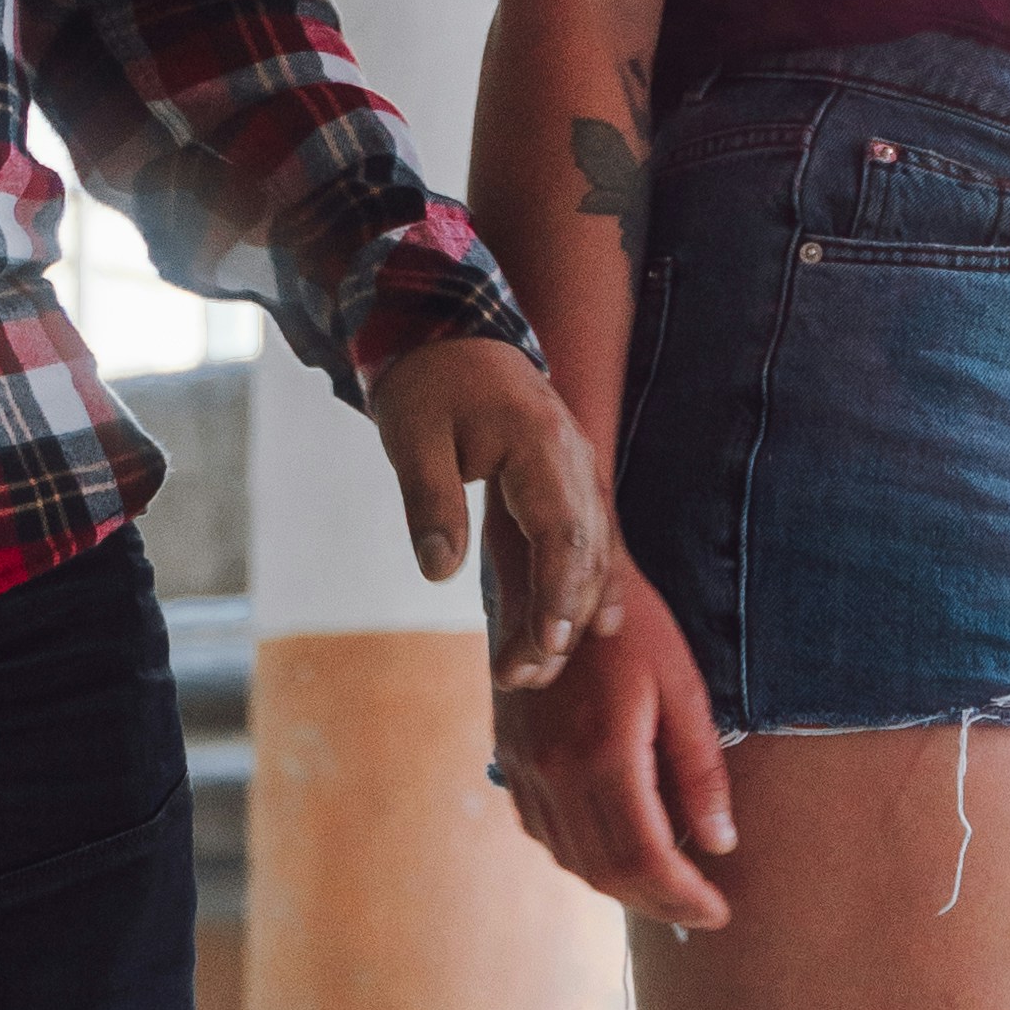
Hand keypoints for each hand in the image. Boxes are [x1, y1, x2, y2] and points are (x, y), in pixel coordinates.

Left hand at [367, 329, 615, 688]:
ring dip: (573, 611)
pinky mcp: (571, 481)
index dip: (559, 591)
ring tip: (539, 667)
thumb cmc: (427, 384)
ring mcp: (580, 469)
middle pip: (583, 552)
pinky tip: (597, 627)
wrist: (448, 334)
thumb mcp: (411, 438)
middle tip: (523, 675)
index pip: (562, 530)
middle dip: (560, 619)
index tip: (547, 642)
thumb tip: (439, 571)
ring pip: (593, 552)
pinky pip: (593, 538)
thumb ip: (429, 502)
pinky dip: (593, 584)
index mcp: (539, 444)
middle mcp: (574, 459)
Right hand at [495, 576, 739, 931]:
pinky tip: (617, 854)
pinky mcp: (510, 762)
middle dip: (660, 904)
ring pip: (573, 861)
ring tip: (668, 891)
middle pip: (607, 872)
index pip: (646, 858)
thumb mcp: (683, 688)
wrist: (551, 579)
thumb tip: (720, 844)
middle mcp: (554, 772)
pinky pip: (546, 834)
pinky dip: (585, 859)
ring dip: (623, 888)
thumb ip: (700, 771)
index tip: (720, 912)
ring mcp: (523, 770)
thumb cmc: (630, 626)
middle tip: (701, 912)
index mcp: (603, 753)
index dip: (684, 897)